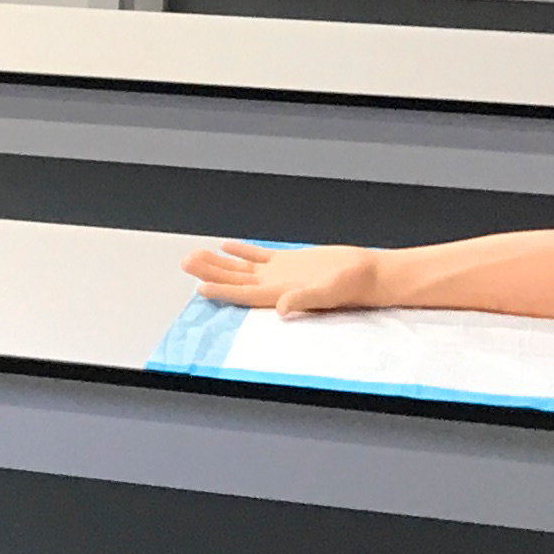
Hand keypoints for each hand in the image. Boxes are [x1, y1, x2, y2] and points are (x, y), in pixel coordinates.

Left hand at [183, 240, 388, 316]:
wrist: (368, 274)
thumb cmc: (351, 286)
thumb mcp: (327, 292)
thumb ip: (303, 299)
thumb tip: (282, 308)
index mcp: (280, 293)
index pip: (243, 293)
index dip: (221, 290)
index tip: (199, 287)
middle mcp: (275, 285)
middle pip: (235, 279)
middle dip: (210, 271)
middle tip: (185, 262)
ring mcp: (280, 273)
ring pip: (242, 268)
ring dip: (219, 262)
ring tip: (195, 254)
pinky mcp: (289, 260)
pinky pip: (260, 255)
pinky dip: (242, 251)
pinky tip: (226, 246)